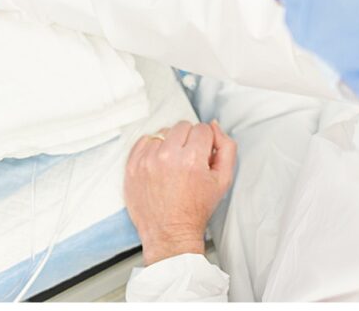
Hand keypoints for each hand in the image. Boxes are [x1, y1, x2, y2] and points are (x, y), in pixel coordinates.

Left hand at [124, 120, 236, 265]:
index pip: (202, 128)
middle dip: (189, 140)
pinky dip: (152, 149)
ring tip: (173, 165)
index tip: (202, 154)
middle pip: (182, 127)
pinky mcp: (132, 166)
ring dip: (169, 144)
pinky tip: (159, 164)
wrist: (170, 233)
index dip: (206, 142)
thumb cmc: (196, 210)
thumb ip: (226, 148)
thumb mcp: (223, 181)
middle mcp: (168, 156)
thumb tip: (214, 126)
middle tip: (189, 159)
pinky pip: (143, 141)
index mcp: (192, 159)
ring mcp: (147, 160)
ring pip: (162, 132)